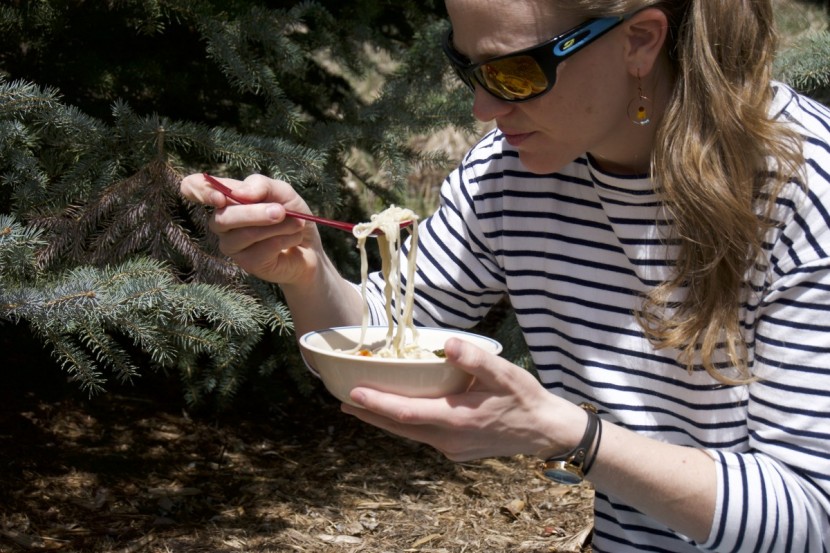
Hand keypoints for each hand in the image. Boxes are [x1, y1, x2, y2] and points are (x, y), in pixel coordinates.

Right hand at [180, 173, 324, 284]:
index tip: (220, 197)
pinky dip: (283, 240)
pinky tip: (294, 238)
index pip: (193, 188)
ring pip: (243, 234)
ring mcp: (232, 244)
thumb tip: (238, 193)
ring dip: (276, 226)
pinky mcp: (247, 263)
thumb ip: (262, 186)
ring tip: (297, 223)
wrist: (311, 247)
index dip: (199, 191)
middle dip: (254, 213)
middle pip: (221, 217)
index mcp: (227, 198)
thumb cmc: (292, 215)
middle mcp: (223, 222)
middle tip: (281, 211)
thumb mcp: (283, 193)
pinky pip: (260, 250)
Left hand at [341, 337, 586, 461]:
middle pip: (400, 428)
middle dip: (370, 415)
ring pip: (411, 434)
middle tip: (343, 403)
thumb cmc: (526, 398)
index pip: (407, 413)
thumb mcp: (505, 374)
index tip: (352, 395)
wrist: (547, 431)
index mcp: (457, 419)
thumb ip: (475, 359)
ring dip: (386, 421)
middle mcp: (449, 439)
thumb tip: (447, 344)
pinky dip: (408, 425)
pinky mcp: (458, 451)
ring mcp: (453, 449)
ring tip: (363, 408)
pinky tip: (403, 413)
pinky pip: (425, 436)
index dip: (378, 404)